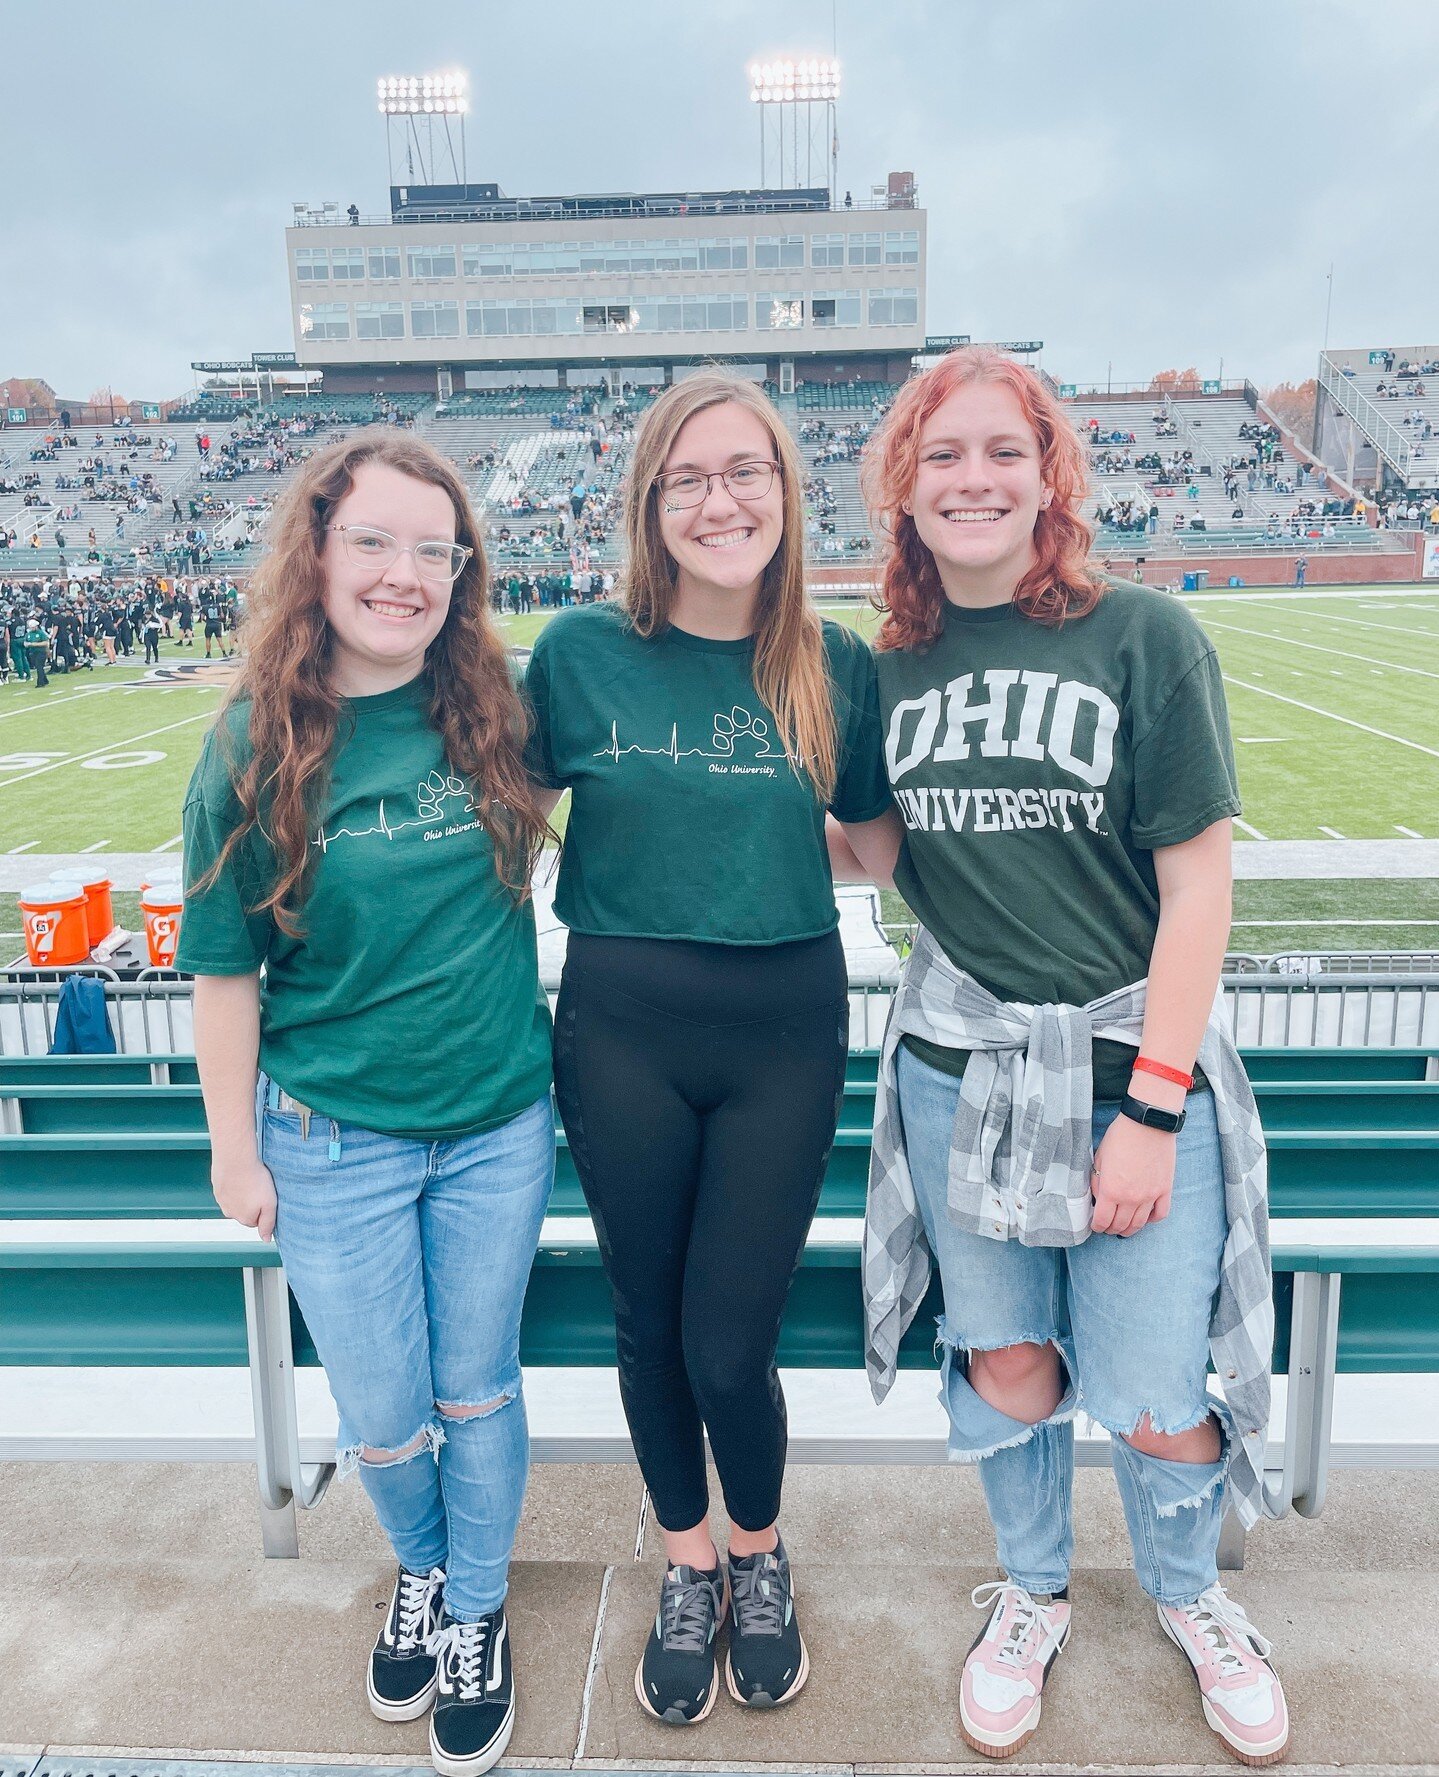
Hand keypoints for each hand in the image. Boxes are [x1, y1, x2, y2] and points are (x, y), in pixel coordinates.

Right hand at [212, 1154, 277, 1242]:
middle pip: (245, 1212)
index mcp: (245, 1218)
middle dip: (252, 1203)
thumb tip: (266, 1240)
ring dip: (242, 1194)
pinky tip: (239, 1176)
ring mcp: (222, 1201)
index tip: (266, 1198)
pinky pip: (228, 1190)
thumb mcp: (270, 1204)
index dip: (263, 1209)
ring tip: (249, 1180)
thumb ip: (268, 1224)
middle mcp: (231, 1213)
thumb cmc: (254, 1180)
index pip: (256, 1221)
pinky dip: (233, 1185)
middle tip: (259, 1188)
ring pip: (235, 1202)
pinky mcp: (217, 1188)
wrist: (235, 1159)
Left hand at [1090, 1113, 1175, 1237]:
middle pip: (1121, 1225)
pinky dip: (1152, 1220)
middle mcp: (1131, 1198)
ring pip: (1140, 1224)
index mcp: (1111, 1190)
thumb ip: (1097, 1181)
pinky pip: (1160, 1214)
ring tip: (1124, 1229)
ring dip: (1130, 1229)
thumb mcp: (1099, 1158)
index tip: (1096, 1226)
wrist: (1147, 1123)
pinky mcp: (1165, 1190)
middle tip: (1108, 1228)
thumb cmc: (1120, 1137)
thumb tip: (1098, 1198)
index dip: (1097, 1227)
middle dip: (1112, 1229)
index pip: (1102, 1220)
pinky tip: (1145, 1217)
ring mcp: (1151, 1196)